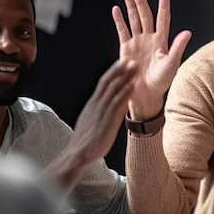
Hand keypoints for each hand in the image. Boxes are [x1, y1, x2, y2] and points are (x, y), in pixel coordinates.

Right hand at [44, 59, 138, 194]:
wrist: (77, 155)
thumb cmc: (86, 141)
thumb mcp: (91, 122)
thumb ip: (99, 112)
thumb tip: (108, 107)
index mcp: (92, 105)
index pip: (103, 83)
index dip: (113, 72)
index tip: (122, 62)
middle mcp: (96, 105)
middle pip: (108, 82)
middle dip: (120, 69)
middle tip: (132, 58)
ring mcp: (101, 112)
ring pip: (114, 89)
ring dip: (125, 76)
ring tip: (136, 66)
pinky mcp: (106, 121)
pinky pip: (116, 104)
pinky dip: (125, 93)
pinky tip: (133, 85)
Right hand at [112, 0, 191, 119]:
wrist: (146, 94)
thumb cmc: (161, 81)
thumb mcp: (172, 64)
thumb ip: (178, 47)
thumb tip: (187, 32)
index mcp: (162, 42)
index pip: (163, 20)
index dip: (163, 7)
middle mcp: (149, 39)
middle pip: (145, 16)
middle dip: (141, 2)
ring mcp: (137, 42)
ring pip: (134, 20)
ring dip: (130, 7)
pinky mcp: (126, 48)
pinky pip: (122, 31)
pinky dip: (119, 20)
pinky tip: (116, 9)